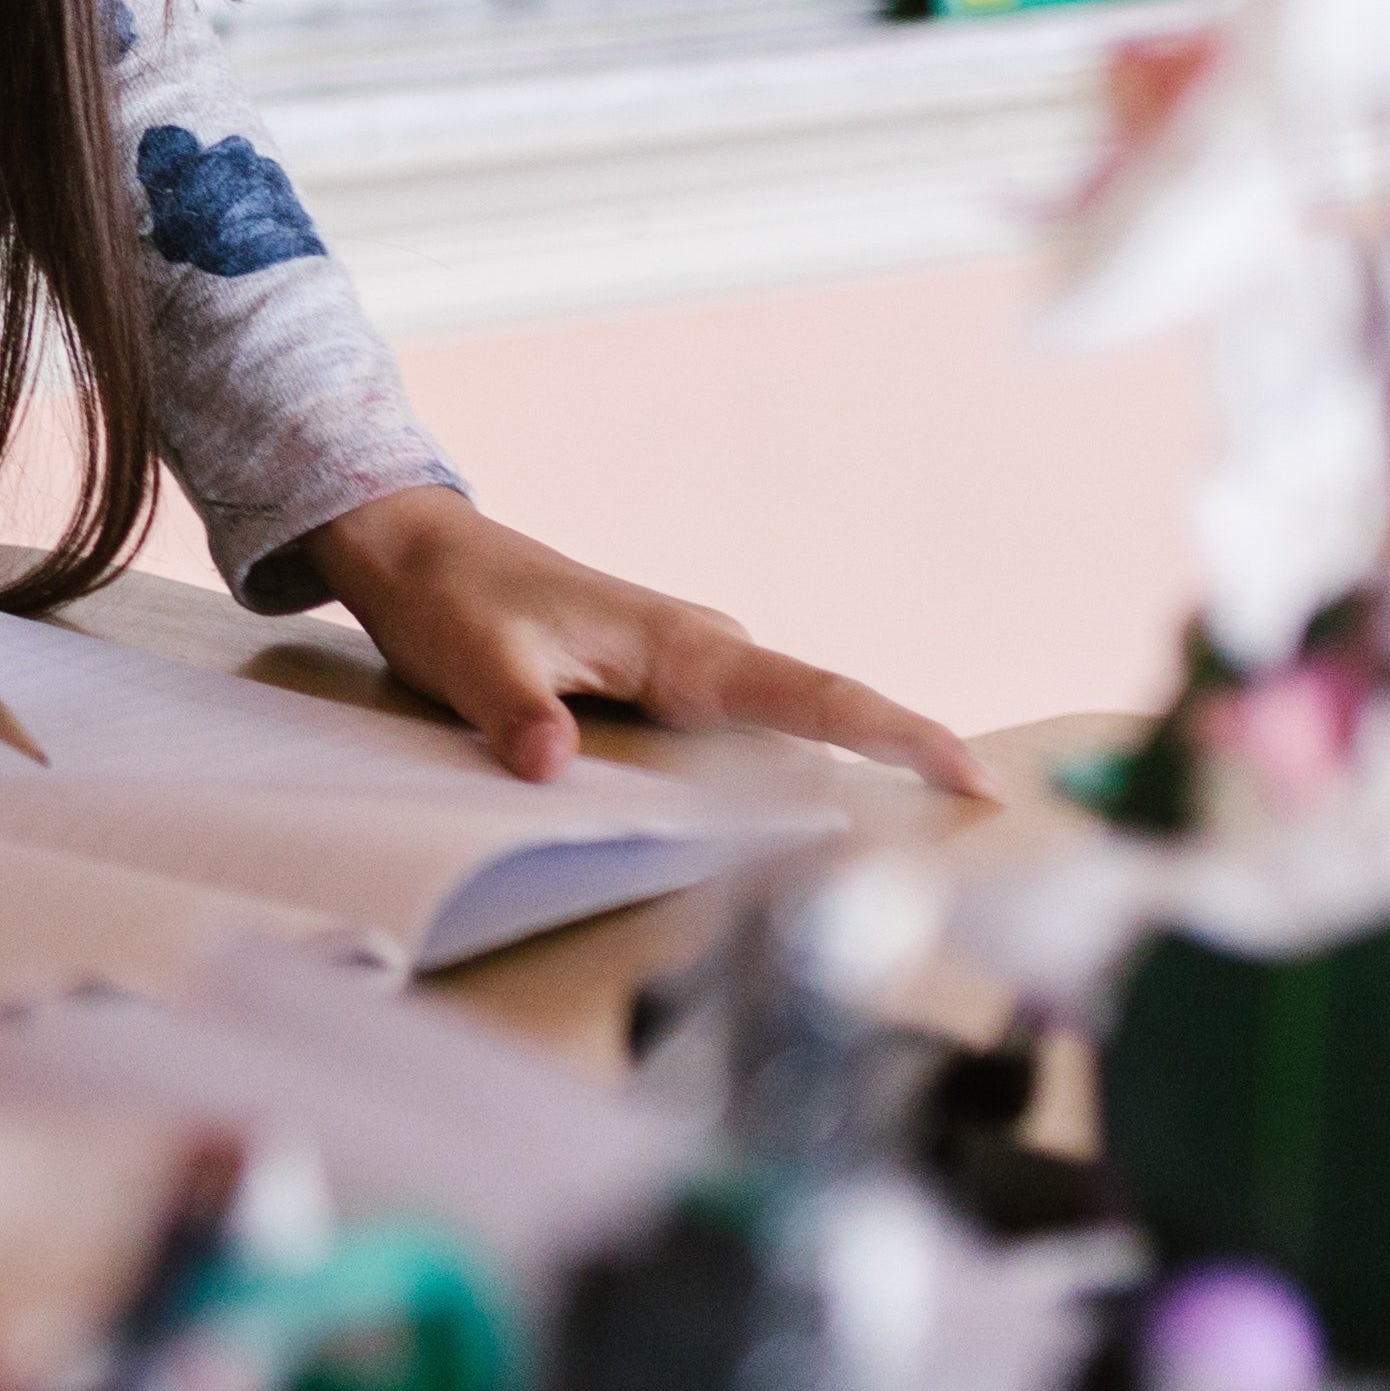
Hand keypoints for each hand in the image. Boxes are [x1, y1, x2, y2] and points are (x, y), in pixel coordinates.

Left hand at [300, 487, 996, 797]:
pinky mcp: (665, 682)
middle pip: (820, 717)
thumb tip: (551, 764)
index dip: (893, 735)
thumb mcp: (470, 662)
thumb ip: (515, 716)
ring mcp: (688, 667)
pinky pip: (743, 731)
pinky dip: (783, 768)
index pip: (808, 693)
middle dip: (898, 768)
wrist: (416, 549)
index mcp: (675, 646)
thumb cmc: (450, 599)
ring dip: (847, 774)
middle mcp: (700, 653)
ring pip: (787, 726)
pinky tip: (808, 819)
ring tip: (918, 841)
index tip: (971, 773)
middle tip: (972, 839)